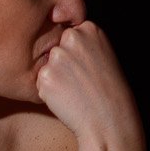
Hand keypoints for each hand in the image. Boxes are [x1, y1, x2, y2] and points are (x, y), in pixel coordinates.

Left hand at [37, 21, 142, 150]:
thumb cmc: (108, 90)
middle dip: (61, 62)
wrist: (110, 120)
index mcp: (90, 29)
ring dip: (54, 76)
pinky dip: (48, 90)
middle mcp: (72, 38)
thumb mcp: (102, 55)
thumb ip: (81, 43)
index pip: (67, 33)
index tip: (87, 66)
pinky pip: (40, 80)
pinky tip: (66, 97)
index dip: (75, 53)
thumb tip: (52, 36)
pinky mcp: (45, 75)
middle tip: (80, 79)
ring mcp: (57, 57)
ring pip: (45, 64)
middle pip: (53, 47)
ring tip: (75, 89)